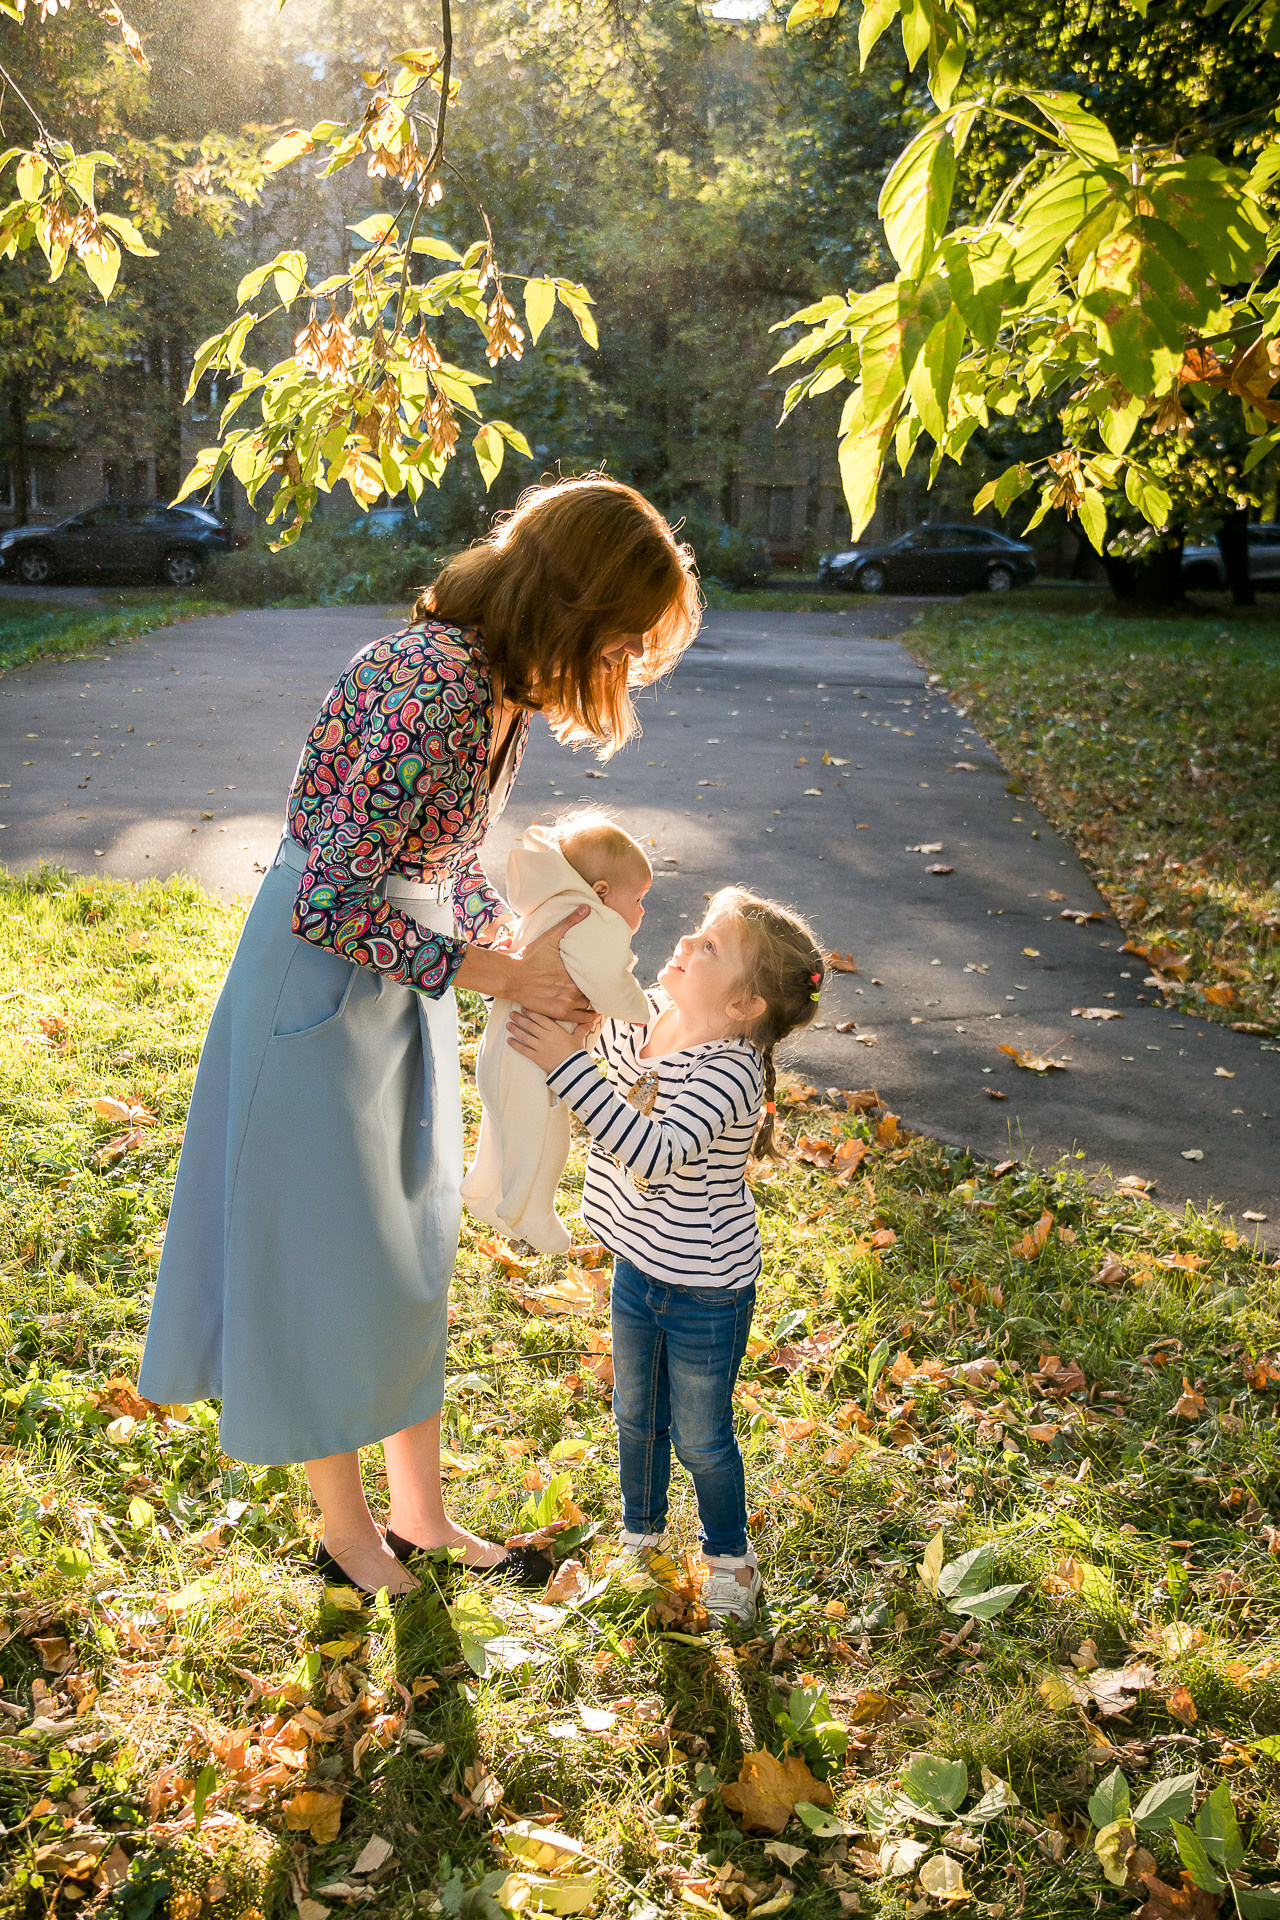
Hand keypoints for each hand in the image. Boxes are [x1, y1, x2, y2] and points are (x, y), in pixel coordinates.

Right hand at [453, 906, 593, 1015]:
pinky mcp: (558, 1014)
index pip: (598, 976)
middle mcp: (573, 990)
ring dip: (593, 1004)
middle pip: (596, 992)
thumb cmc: (530, 957)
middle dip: (600, 989)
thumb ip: (569, 923)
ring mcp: (566, 1003)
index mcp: (574, 972)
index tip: (608, 973)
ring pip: (589, 1007)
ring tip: (598, 1000)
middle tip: (605, 987)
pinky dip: (586, 1018)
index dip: (604, 975)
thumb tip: (585, 908)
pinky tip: (590, 1015)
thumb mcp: (550, 937)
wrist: (511, 977)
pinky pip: (580, 1019)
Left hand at [507, 1007, 580, 1072]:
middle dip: (520, 1019)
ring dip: (515, 1030)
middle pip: (530, 1026)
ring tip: (508, 1024)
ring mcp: (540, 1047)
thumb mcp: (578, 1039)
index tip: (524, 1008)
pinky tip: (509, 1040)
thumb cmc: (576, 1053)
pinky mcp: (536, 1058)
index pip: (541, 1018)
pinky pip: (523, 1050)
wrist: (573, 1071)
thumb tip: (592, 1019)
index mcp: (556, 1031)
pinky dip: (515, 1045)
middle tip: (512, 1013)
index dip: (531, 1013)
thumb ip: (581, 1028)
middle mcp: (546, 1037)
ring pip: (525, 1036)